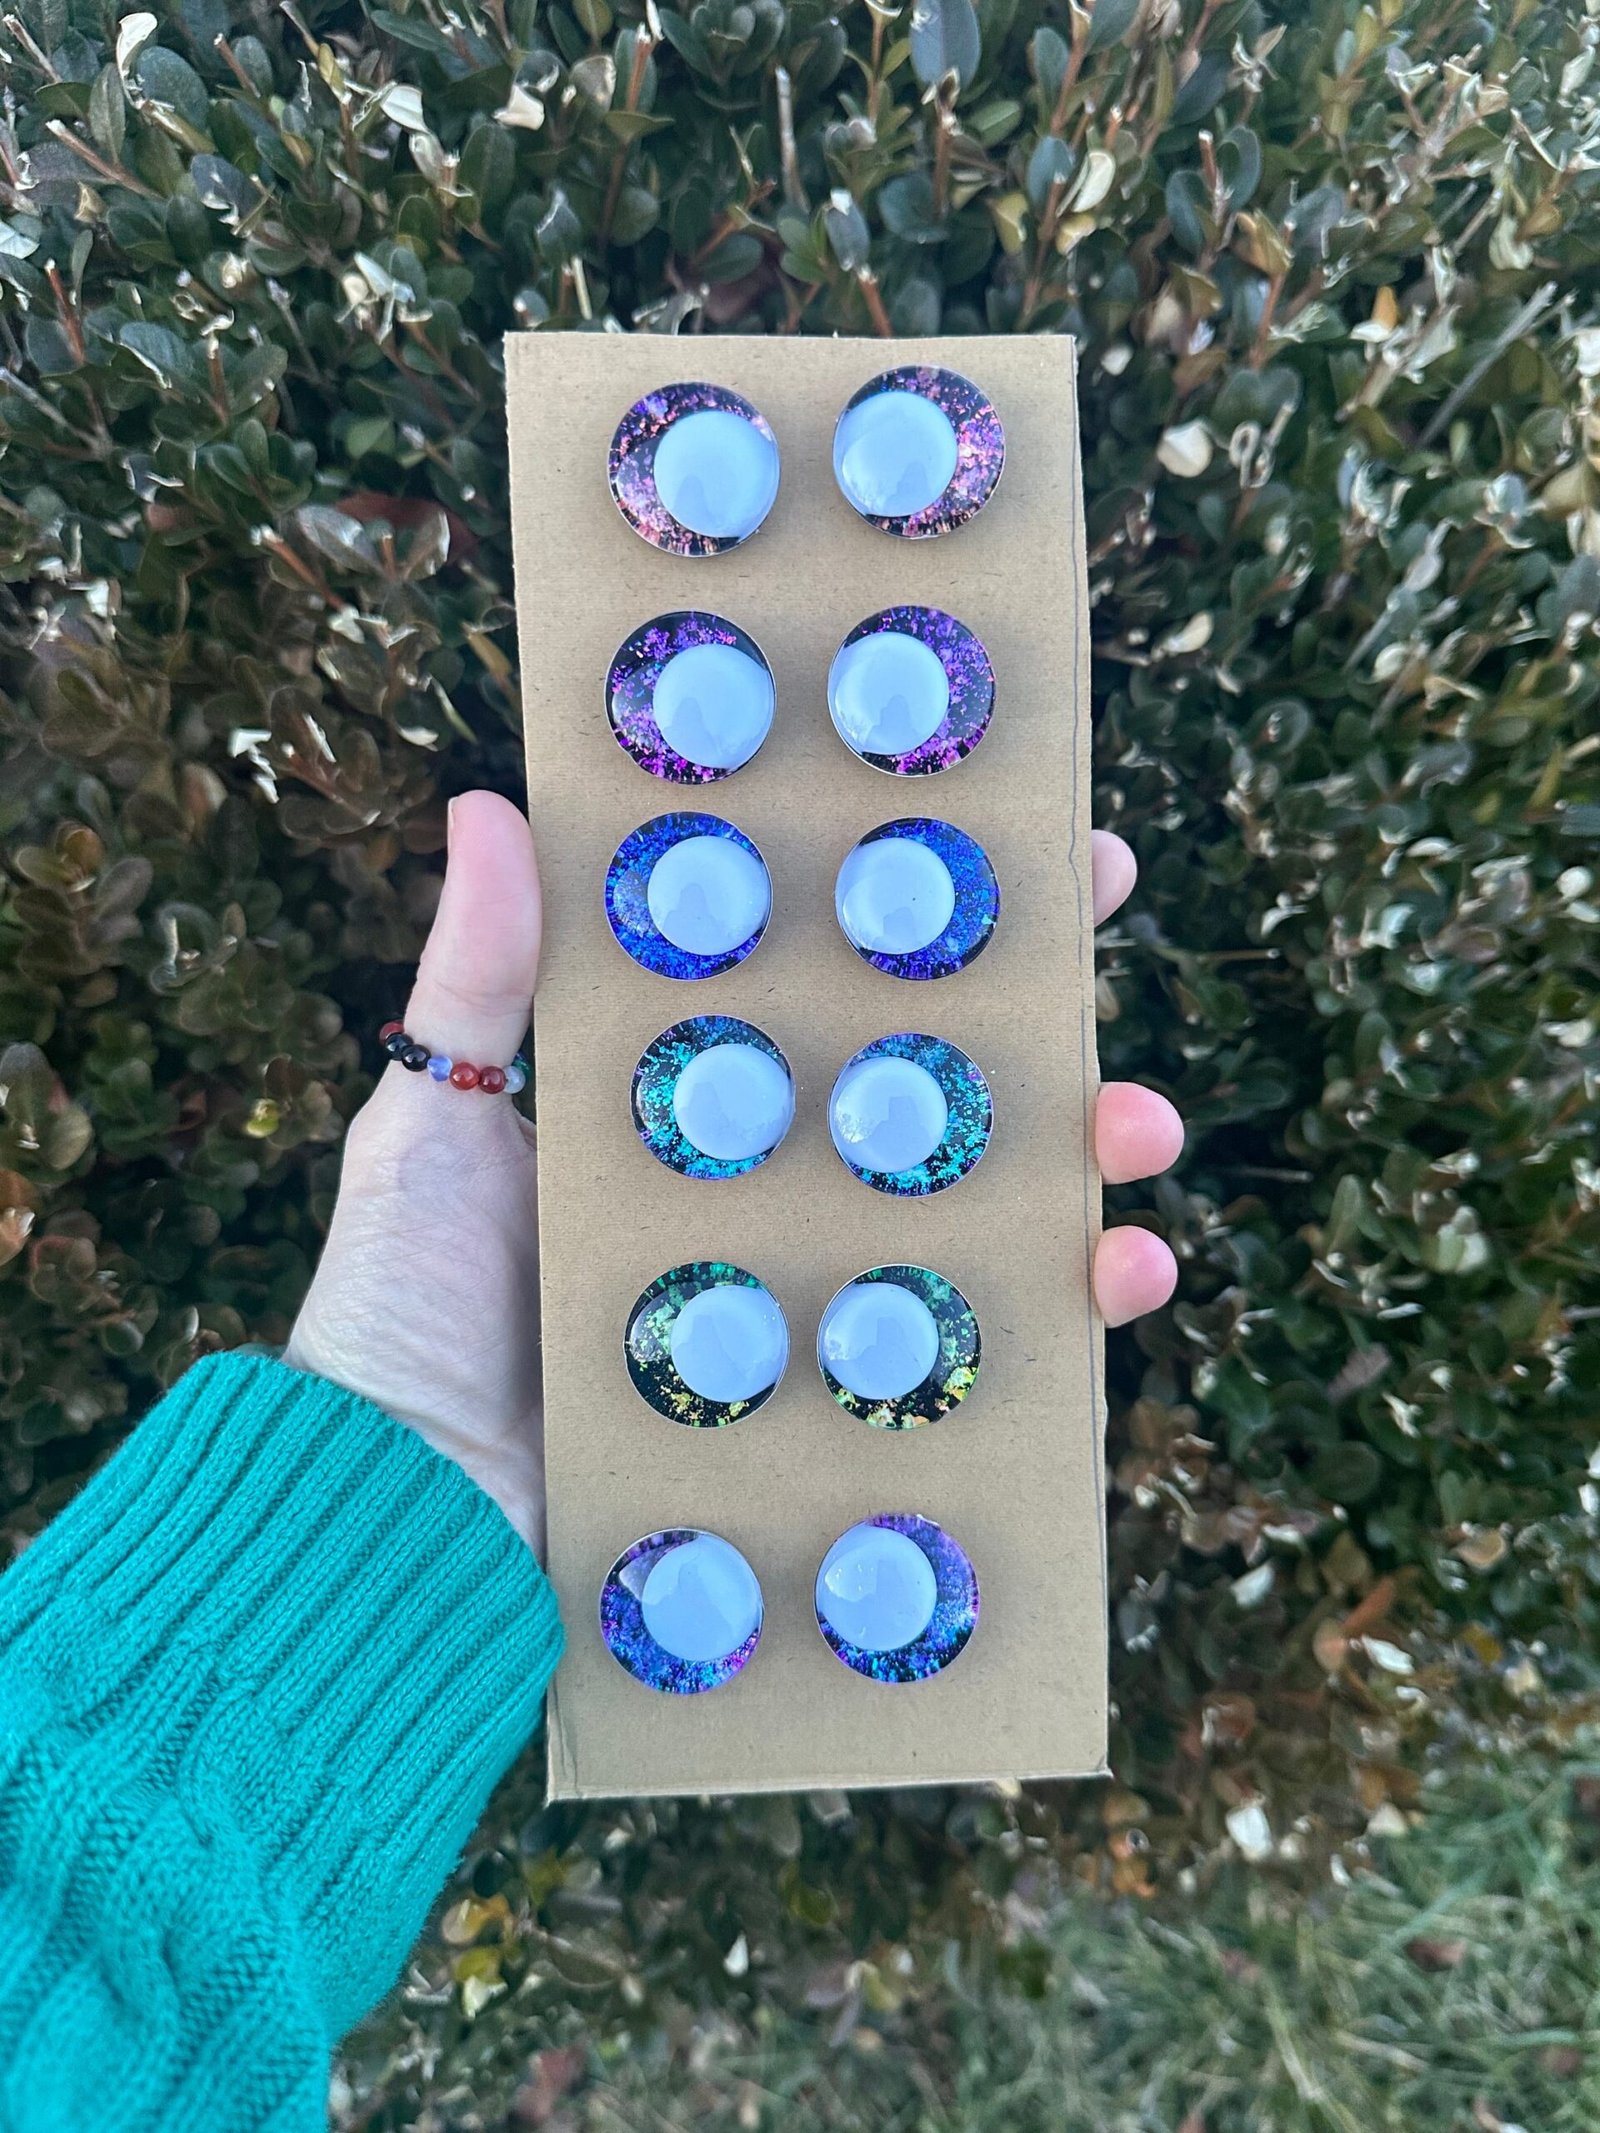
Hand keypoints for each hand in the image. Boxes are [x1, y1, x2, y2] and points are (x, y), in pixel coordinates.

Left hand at [285, 793, 1180, 1554]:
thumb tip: (494, 804)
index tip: (1026, 841)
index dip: (928, 915)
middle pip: (932, 1092)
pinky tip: (1114, 1282)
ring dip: (1088, 1166)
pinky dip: (1067, 1325)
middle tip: (1096, 963)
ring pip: (986, 1215)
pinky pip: (979, 1356)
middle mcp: (772, 1189)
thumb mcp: (434, 1126)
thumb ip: (482, 980)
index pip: (829, 986)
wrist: (409, 1506)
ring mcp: (818, 1296)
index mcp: (693, 1104)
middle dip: (1040, 1022)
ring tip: (1134, 1133)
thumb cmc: (402, 1306)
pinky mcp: (843, 1403)